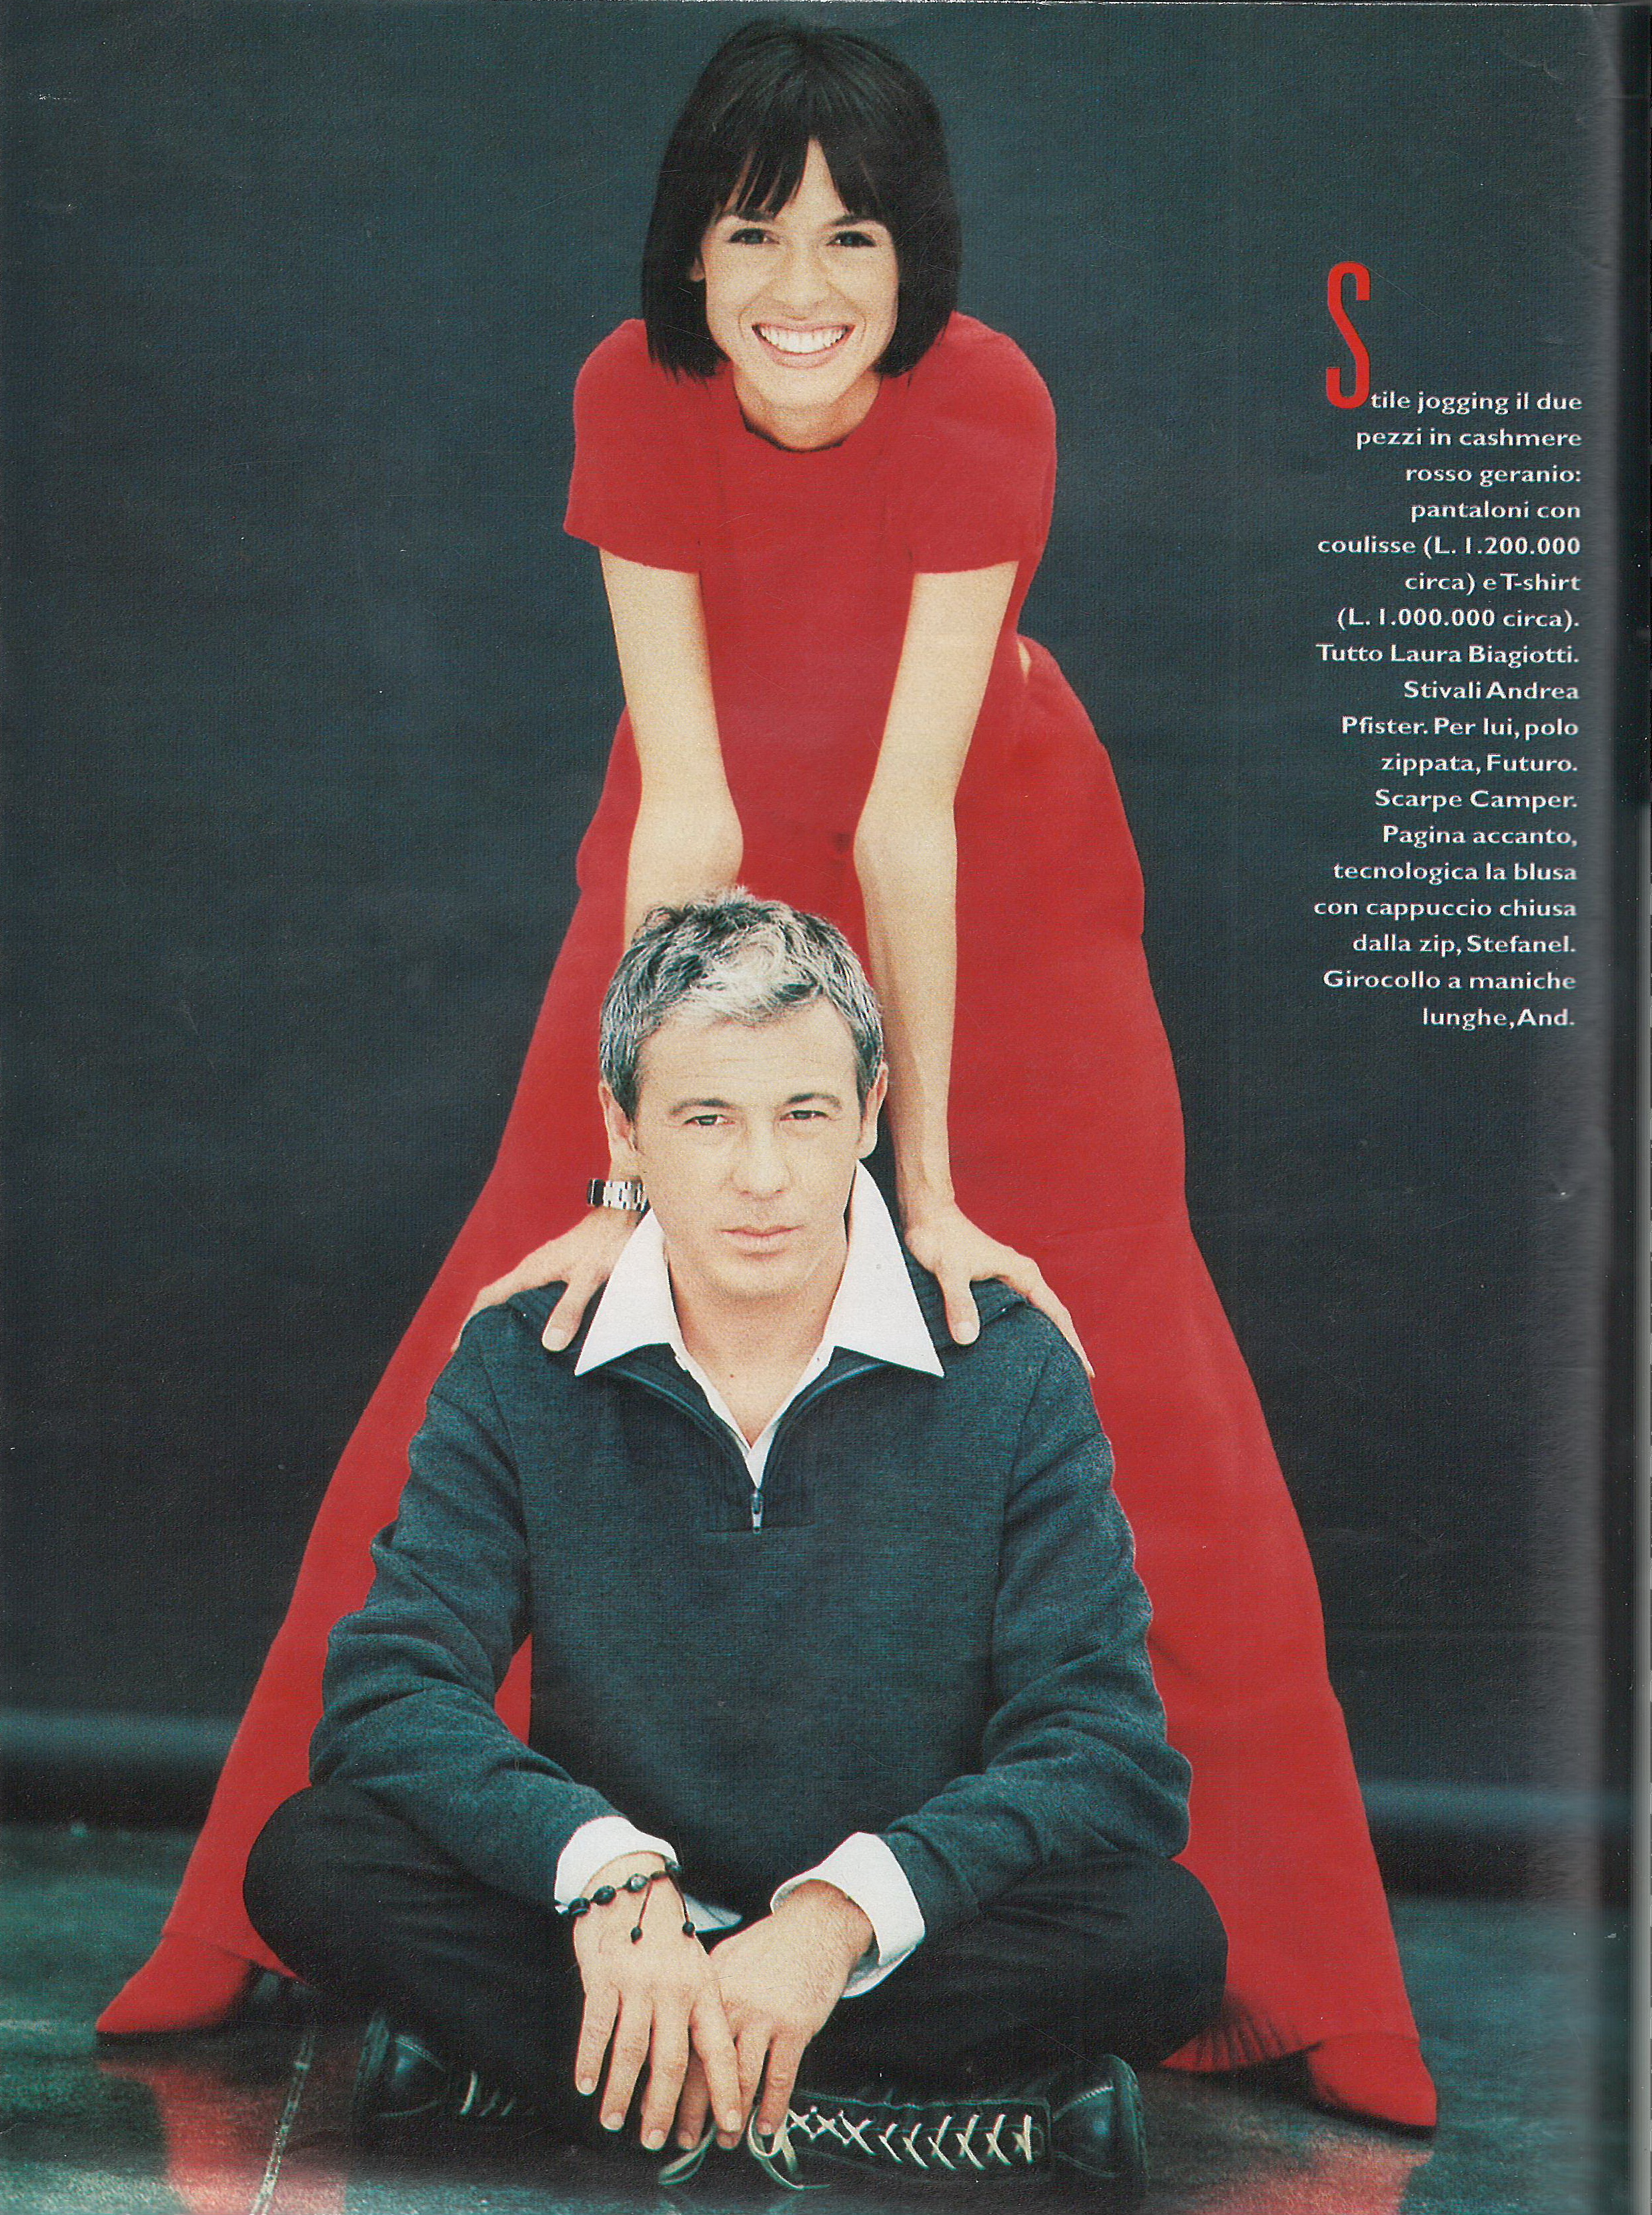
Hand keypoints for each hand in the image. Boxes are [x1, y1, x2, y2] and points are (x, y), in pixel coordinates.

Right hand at [458, 1206, 638, 1351]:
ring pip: (515, 1294)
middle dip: (483, 1323)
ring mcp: (546, 1266)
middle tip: (476, 1351)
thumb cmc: (608, 1242)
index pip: (490, 1296)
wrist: (623, 1213)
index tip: (458, 1346)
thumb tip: (549, 1343)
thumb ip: (570, 1309)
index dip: (471, 1321)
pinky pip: (532, 1291)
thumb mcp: (590, 1278)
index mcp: (532, 1270)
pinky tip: (537, 1324)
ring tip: (503, 1343)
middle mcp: (533, 1267)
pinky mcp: (560, 1266)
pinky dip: (525, 1309)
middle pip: (498, 1297)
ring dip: (505, 1316)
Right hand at [570, 1856, 743, 2150]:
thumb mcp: (694, 1965)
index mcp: (702, 1989)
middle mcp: (673, 1990)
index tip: (728, 2128)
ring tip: (615, 2122)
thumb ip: (697, 2010)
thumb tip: (701, 2069)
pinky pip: (597, 2029)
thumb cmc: (664, 1934)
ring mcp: (637, 1984)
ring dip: (621, 2094)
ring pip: (631, 2053)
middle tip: (656, 2140)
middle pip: (671, 2062)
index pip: (718, 2049)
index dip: (724, 2091)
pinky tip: (586, 2086)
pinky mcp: (604, 1978)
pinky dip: (590, 2061)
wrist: (630, 1884)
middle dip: (663, 2108)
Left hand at [671, 1883, 871, 2151]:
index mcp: (709, 1987)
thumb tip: (676, 2034)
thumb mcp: (726, 1960)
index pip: (678, 2043)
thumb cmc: (770, 1946)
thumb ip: (704, 1996)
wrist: (816, 1926)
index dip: (663, 2082)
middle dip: (691, 2111)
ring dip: (730, 2117)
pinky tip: (763, 2127)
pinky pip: (779, 2078)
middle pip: (703, 2068)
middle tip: (682, 2140)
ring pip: (740, 2080)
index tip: (651, 2109)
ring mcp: (764, 2016)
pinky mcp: (795, 2027)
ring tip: (724, 2140)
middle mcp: (731, 2003)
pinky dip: (771, 2109)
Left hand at [902, 1198, 1091, 1374]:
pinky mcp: (992, 1284)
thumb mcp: (950, 1272)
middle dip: (1066, 1345)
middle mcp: (1020, 1276)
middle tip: (1076, 1378)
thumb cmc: (940, 1238)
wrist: (927, 1215)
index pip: (1056, 1313)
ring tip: (1053, 1367)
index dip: (1071, 1342)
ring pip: (1034, 1314)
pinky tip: (1019, 1346)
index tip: (1086, 1369)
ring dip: (1046, 1338)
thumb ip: (960, 1302)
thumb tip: (968, 1338)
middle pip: (1051, 1316)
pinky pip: (1016, 1311)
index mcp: (1022, 1273)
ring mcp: (1007, 1280)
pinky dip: (1024, 1330)